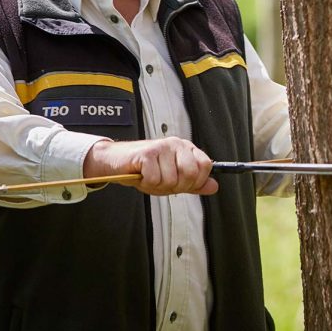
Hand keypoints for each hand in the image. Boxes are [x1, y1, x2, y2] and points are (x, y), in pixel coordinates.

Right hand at [84, 137, 217, 195]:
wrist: (117, 162)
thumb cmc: (145, 169)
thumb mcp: (174, 178)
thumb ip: (194, 183)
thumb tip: (214, 186)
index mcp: (186, 148)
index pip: (205, 166)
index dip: (195, 181)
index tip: (182, 183)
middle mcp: (176, 144)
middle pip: (190, 173)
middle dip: (176, 186)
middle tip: (163, 181)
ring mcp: (162, 147)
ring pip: (171, 180)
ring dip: (158, 186)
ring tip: (149, 177)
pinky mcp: (147, 153)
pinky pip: (155, 179)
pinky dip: (146, 183)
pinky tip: (141, 175)